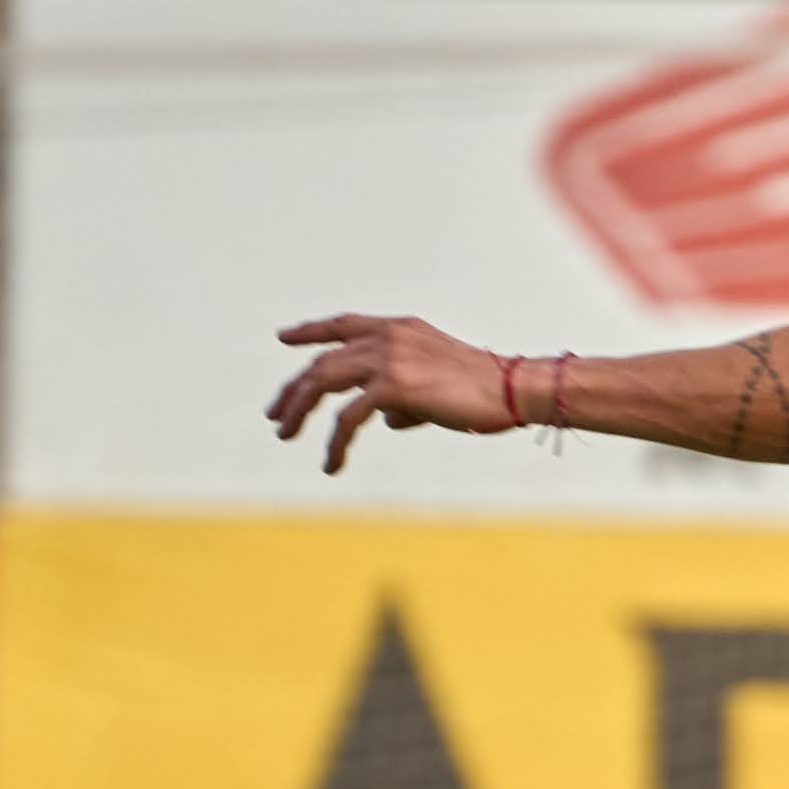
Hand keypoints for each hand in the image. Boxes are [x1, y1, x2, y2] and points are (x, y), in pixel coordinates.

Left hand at [269, 312, 514, 471]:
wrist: (512, 389)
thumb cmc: (483, 392)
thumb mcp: (435, 384)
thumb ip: (404, 396)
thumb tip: (385, 419)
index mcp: (399, 328)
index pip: (343, 324)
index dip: (311, 331)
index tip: (284, 337)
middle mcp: (388, 336)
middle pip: (323, 360)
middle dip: (294, 389)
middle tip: (276, 415)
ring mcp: (389, 358)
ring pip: (323, 382)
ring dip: (299, 410)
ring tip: (285, 433)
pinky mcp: (394, 386)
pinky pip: (348, 417)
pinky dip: (334, 443)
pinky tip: (331, 463)